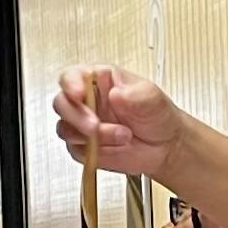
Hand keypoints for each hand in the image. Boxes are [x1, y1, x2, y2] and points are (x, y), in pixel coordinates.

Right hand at [52, 65, 184, 181]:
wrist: (165, 147)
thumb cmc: (157, 116)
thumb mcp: (152, 97)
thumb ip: (134, 94)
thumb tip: (116, 95)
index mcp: (99, 80)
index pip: (72, 76)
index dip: (70, 84)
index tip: (78, 94)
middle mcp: (87, 101)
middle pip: (62, 103)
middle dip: (77, 116)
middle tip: (96, 126)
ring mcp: (83, 125)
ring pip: (67, 129)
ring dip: (93, 137)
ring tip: (123, 136)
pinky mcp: (84, 147)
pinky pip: (77, 150)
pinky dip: (95, 151)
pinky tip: (116, 147)